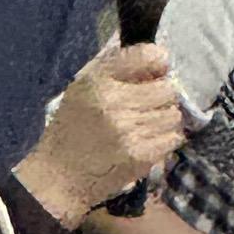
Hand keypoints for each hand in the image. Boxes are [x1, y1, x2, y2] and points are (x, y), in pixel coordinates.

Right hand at [18, 44, 188, 224]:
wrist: (60, 177)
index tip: (153, 75)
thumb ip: (117, 68)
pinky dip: (164, 141)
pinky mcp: (140, 154)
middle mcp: (114, 101)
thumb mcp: (83, 88)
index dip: (158, 64)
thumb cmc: (72, 128)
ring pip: (173, 114)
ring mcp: (129, 129)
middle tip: (144, 109)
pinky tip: (145, 145)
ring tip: (144, 129)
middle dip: (160, 98)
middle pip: (168, 88)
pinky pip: (173, 138)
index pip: (149, 55)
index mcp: (98, 80)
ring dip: (163, 121)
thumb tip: (162, 60)